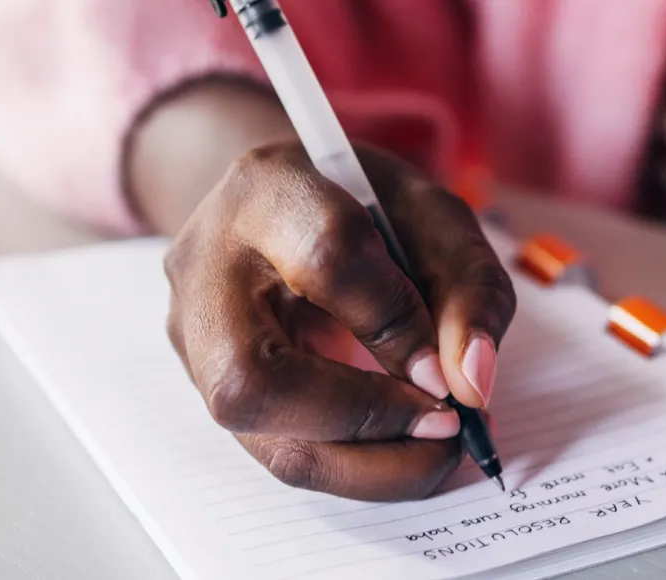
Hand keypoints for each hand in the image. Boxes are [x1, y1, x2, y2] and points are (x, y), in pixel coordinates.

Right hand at [163, 141, 514, 500]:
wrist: (286, 211)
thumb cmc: (363, 208)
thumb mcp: (435, 220)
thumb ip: (468, 289)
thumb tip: (471, 383)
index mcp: (268, 190)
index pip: (326, 258)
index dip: (397, 324)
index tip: (451, 367)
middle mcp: (206, 270)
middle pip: (253, 380)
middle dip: (365, 420)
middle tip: (446, 426)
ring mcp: (194, 340)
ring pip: (262, 438)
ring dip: (368, 464)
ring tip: (437, 450)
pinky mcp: (210, 391)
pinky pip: (281, 453)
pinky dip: (356, 466)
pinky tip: (404, 451)